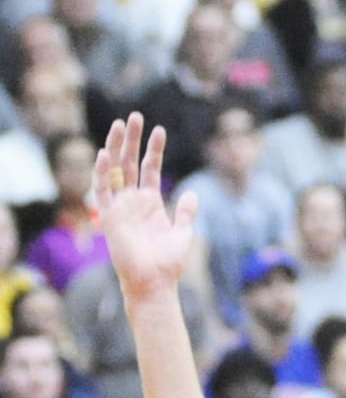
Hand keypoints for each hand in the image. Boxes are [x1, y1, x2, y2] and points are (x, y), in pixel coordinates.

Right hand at [97, 117, 197, 303]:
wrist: (155, 282)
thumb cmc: (168, 262)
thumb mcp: (183, 231)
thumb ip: (186, 212)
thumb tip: (192, 192)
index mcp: (150, 202)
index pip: (149, 169)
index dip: (153, 149)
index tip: (159, 129)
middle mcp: (132, 201)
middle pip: (129, 163)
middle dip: (131, 140)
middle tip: (134, 116)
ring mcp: (120, 207)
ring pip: (114, 171)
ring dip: (116, 148)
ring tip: (120, 125)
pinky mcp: (109, 217)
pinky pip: (103, 191)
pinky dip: (102, 172)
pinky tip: (106, 153)